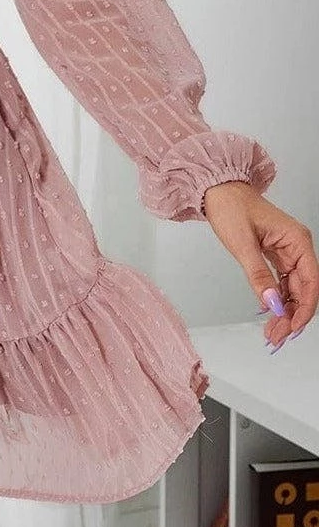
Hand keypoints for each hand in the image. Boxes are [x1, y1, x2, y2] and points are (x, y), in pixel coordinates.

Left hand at [202, 180, 318, 351]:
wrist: (217, 189)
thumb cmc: (230, 207)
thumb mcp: (242, 243)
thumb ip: (258, 274)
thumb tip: (271, 302)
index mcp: (297, 241)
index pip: (310, 283)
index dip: (303, 309)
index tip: (292, 329)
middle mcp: (297, 247)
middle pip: (302, 290)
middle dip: (291, 316)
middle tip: (276, 337)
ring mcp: (286, 251)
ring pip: (291, 289)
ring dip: (283, 311)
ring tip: (271, 333)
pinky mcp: (274, 254)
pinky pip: (281, 282)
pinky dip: (275, 299)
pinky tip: (268, 314)